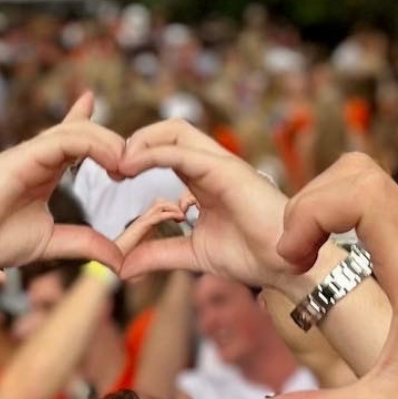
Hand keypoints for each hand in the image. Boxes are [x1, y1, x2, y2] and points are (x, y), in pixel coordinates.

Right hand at [0, 94, 123, 280]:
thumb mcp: (50, 242)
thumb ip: (84, 244)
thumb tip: (119, 260)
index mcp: (43, 172)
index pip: (74, 141)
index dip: (96, 131)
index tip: (121, 132)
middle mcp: (38, 157)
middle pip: (84, 132)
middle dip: (114, 142)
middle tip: (135, 165)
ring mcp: (31, 153)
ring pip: (80, 131)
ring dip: (110, 143)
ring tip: (128, 165)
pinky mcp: (24, 155)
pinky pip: (66, 139)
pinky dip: (94, 145)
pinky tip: (113, 161)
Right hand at [112, 197, 190, 257]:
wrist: (115, 260)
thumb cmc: (128, 257)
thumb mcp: (145, 247)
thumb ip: (153, 243)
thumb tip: (163, 248)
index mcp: (144, 223)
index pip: (158, 207)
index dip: (170, 208)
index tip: (181, 217)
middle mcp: (143, 219)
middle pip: (159, 202)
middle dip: (173, 205)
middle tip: (183, 215)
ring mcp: (142, 221)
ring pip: (160, 204)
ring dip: (174, 208)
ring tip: (182, 216)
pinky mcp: (142, 226)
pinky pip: (158, 215)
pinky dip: (171, 214)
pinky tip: (179, 219)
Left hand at [115, 120, 289, 289]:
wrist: (287, 265)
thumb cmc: (252, 256)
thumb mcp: (192, 254)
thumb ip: (159, 254)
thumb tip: (124, 268)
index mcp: (204, 179)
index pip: (166, 150)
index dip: (137, 156)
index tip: (112, 176)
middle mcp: (212, 165)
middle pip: (168, 131)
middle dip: (135, 141)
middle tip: (110, 165)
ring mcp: (221, 164)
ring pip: (175, 130)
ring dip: (141, 141)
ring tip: (118, 163)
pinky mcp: (227, 170)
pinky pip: (184, 152)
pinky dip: (154, 153)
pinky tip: (132, 166)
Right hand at [230, 154, 397, 398]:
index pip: (358, 190)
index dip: (308, 212)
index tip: (290, 263)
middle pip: (357, 172)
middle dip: (307, 205)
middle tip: (291, 262)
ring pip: (372, 182)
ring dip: (326, 209)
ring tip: (308, 265)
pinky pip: (387, 208)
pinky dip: (349, 222)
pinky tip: (340, 274)